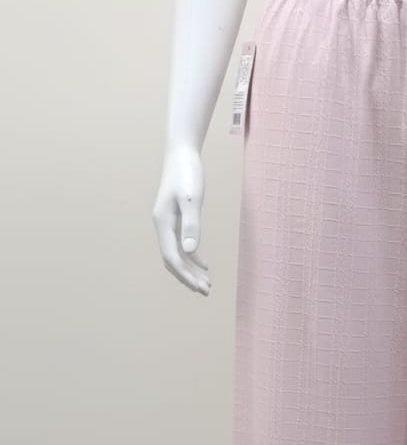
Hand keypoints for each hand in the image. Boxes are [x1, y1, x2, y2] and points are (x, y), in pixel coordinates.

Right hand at [152, 144, 210, 295]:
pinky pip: (182, 244)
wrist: (182, 153)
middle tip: (206, 291)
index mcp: (163, 223)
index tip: (199, 287)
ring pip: (178, 254)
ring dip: (191, 270)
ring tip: (206, 284)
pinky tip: (204, 265)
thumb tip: (190, 251)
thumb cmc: (187, 173)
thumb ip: (191, 224)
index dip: (185, 275)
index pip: (172, 257)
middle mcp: (163, 226)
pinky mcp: (177, 218)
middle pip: (173, 260)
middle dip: (188, 277)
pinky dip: (193, 257)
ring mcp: (169, 223)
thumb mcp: (192, 198)